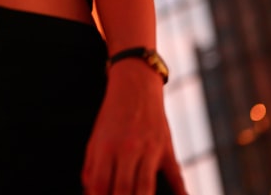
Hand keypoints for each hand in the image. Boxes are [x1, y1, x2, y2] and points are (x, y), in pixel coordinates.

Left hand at [82, 61, 186, 193]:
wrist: (136, 85)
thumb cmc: (113, 114)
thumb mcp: (96, 137)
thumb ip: (91, 166)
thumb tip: (90, 191)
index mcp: (106, 147)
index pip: (100, 184)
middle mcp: (128, 149)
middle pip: (123, 190)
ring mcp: (150, 150)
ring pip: (145, 188)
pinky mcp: (167, 150)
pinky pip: (176, 177)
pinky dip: (180, 193)